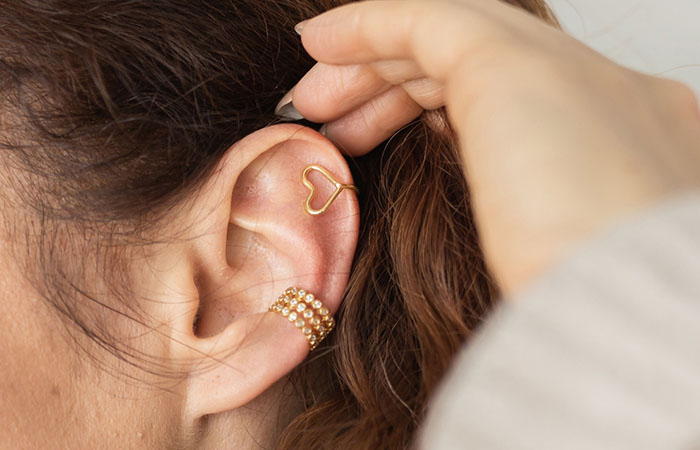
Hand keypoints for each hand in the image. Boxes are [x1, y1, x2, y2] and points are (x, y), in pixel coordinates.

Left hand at [282, 0, 699, 296]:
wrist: (624, 313)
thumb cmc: (585, 313)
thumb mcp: (557, 259)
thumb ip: (527, 216)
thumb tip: (492, 211)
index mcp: (625, 137)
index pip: (512, 97)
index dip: (434, 108)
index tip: (379, 138)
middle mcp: (604, 90)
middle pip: (476, 62)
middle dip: (395, 87)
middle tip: (335, 123)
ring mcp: (566, 70)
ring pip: (451, 39)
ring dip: (373, 67)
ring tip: (312, 105)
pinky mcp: (511, 64)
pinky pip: (426, 22)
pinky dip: (367, 28)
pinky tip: (318, 44)